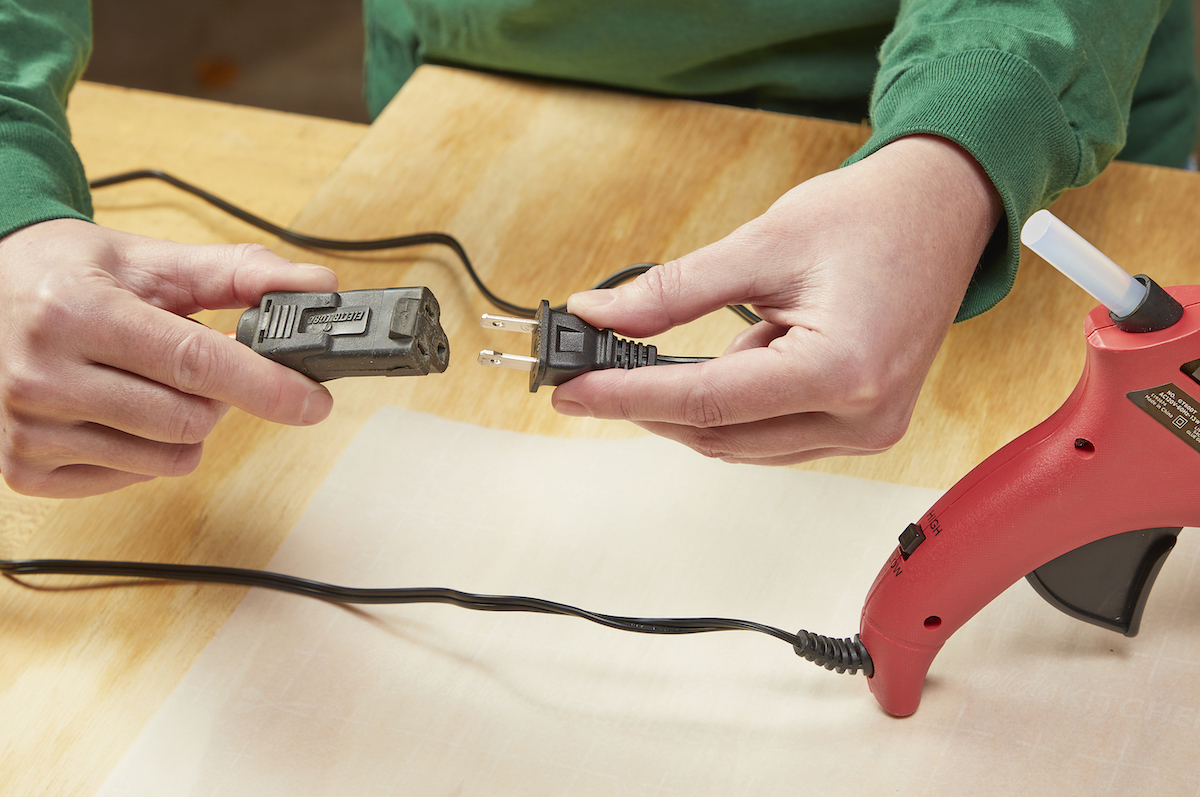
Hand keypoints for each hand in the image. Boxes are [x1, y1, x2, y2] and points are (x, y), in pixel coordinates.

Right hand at [0, 219, 338, 496]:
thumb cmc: (68, 275)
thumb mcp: (150, 260)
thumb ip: (239, 272)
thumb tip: (316, 287)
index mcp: (77, 311)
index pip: (195, 362)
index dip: (266, 384)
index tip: (313, 400)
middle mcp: (44, 374)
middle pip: (191, 418)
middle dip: (220, 395)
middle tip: (199, 362)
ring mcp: (28, 429)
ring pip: (169, 457)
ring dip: (186, 424)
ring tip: (152, 380)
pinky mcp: (24, 468)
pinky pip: (133, 477)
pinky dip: (146, 448)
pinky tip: (119, 408)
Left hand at [550, 135, 1001, 464]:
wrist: (942, 213)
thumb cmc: (871, 218)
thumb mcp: (761, 244)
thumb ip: (675, 291)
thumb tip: (603, 317)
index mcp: (843, 370)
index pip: (707, 401)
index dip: (627, 395)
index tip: (572, 390)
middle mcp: (861, 416)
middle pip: (720, 434)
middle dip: (649, 404)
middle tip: (591, 372)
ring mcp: (867, 430)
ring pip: (742, 443)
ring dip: (689, 407)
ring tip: (658, 354)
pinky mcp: (863, 426)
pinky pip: (772, 435)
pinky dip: (730, 407)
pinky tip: (726, 362)